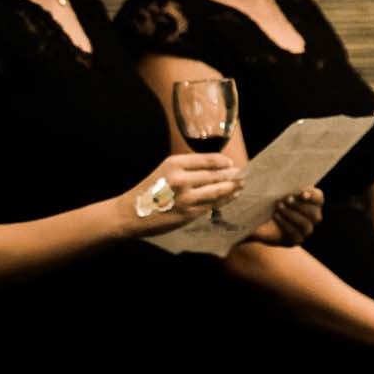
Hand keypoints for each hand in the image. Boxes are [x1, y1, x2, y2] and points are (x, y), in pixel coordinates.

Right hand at [124, 152, 243, 232]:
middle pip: (216, 175)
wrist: (130, 213)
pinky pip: (212, 205)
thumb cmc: (149, 191)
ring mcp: (186, 197)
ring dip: (232, 188)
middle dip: (233, 176)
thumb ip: (186, 168)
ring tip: (241, 186)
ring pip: (217, 191)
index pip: (208, 160)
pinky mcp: (189, 213)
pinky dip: (224, 201)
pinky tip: (230, 198)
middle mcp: (181, 179)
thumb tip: (214, 167)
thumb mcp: (164, 170)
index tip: (231, 164)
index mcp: (174, 164)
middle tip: (244, 175)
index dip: (224, 162)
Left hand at [247, 186, 323, 245]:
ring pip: (305, 224)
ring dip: (292, 214)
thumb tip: (262, 178)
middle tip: (287, 199)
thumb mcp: (270, 189)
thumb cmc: (266, 199)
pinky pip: (296, 234)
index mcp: (311, 201)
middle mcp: (312, 217)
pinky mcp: (295, 240)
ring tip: (278, 207)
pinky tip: (276, 217)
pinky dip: (286, 224)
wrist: (256, 219)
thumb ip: (271, 182)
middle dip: (300, 206)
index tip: (302, 193)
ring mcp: (305, 230)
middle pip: (314, 213)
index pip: (319, 198)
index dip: (313, 196)